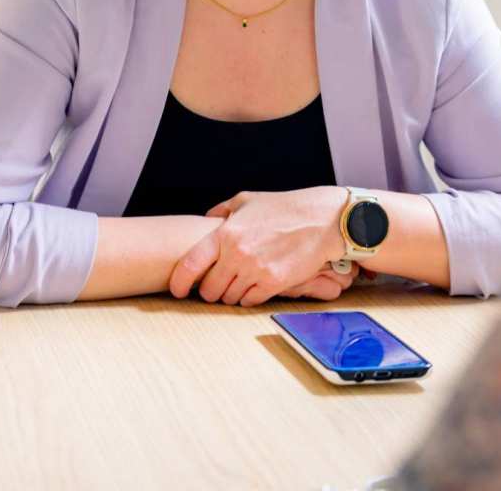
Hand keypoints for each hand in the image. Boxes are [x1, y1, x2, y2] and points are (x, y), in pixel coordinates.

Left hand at [168, 187, 346, 306]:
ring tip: (241, 281)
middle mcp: (237, 254)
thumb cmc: (286, 208)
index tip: (178, 289)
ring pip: (229, 298)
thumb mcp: (248, 200)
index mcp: (227, 233)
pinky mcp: (273, 284)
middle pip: (209, 289)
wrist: (321, 220)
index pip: (190, 264)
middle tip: (218, 284)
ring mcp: (255, 271)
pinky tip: (256, 284)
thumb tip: (206, 221)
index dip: (179, 281)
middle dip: (211, 289)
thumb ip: (222, 212)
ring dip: (231, 293)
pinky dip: (249, 297)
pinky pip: (249, 301)